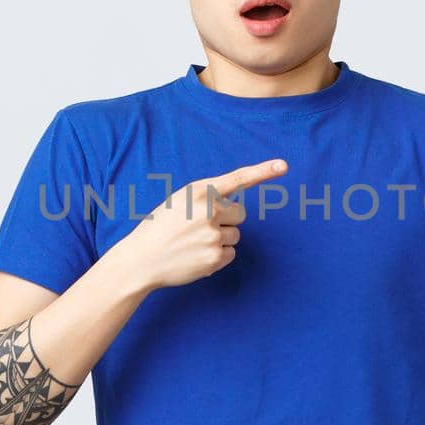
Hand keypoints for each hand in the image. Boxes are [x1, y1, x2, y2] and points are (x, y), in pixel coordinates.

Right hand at [117, 159, 288, 289]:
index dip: (262, 171)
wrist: (141, 259)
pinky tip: (196, 255)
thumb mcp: (179, 201)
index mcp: (199, 192)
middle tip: (199, 227)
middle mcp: (209, 211)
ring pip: (235, 235)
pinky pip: (230, 253)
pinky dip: (217, 256)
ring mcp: (213, 236)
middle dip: (226, 219)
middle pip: (240, 214)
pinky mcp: (215, 259)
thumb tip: (235, 206)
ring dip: (220, 239)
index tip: (283, 165)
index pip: (237, 179)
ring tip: (193, 243)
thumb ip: (206, 197)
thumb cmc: (160, 227)